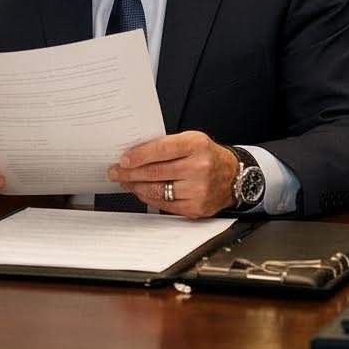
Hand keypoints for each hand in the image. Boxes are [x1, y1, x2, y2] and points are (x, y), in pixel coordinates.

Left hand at [108, 130, 239, 217]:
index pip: (161, 150)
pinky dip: (149, 198)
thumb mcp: (191, 140)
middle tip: (115, 172)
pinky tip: (141, 192)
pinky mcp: (197, 209)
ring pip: (157, 190)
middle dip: (130, 173)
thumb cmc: (207, 155)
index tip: (122, 160)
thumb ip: (165, 145)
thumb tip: (133, 154)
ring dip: (136, 186)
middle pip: (155, 172)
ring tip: (126, 182)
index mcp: (196, 145)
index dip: (138, 156)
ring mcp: (199, 190)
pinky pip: (165, 205)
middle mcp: (199, 167)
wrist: (233, 176)